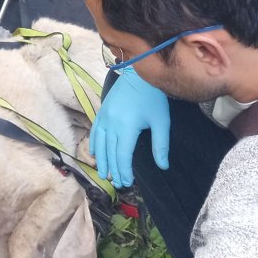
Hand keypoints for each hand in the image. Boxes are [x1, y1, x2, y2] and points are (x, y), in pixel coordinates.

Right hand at [89, 66, 169, 188]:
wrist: (139, 74)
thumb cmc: (153, 98)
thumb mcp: (161, 122)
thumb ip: (160, 145)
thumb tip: (163, 166)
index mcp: (127, 127)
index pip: (122, 155)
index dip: (124, 170)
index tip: (128, 181)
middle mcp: (112, 123)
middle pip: (110, 152)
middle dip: (114, 169)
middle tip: (118, 183)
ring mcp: (104, 116)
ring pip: (100, 144)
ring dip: (102, 160)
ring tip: (104, 173)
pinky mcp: (102, 111)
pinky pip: (95, 131)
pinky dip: (94, 144)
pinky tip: (95, 154)